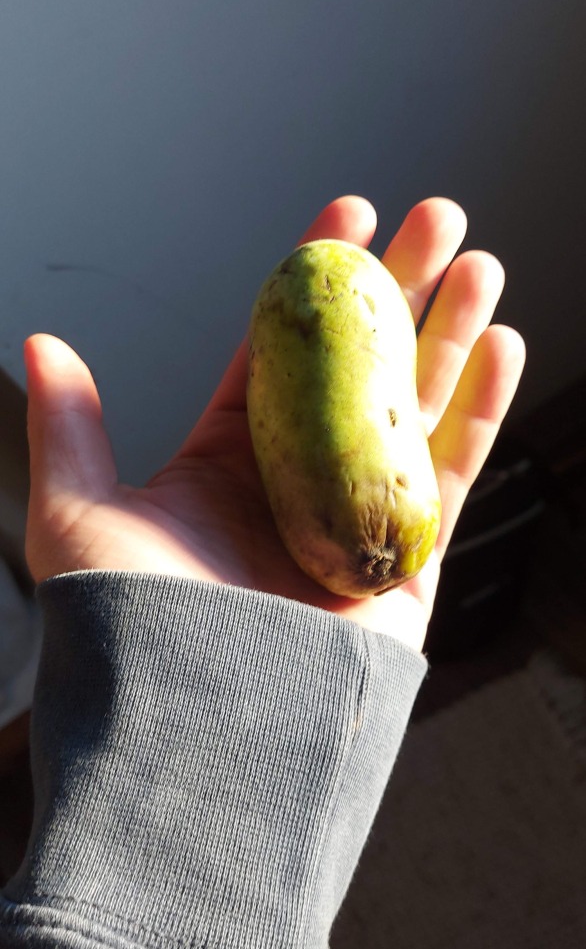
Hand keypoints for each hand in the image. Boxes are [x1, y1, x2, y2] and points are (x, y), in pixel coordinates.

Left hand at [23, 196, 524, 651]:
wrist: (195, 731)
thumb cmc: (129, 631)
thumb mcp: (80, 513)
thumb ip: (73, 426)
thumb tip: (42, 344)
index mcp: (229, 462)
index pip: (283, 349)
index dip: (316, 279)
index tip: (347, 216)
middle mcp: (299, 483)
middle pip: (363, 366)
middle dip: (402, 288)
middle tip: (435, 220)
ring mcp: (358, 518)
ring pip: (417, 407)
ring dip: (453, 333)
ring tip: (479, 265)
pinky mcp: (408, 561)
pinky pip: (452, 474)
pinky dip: (481, 410)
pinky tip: (501, 344)